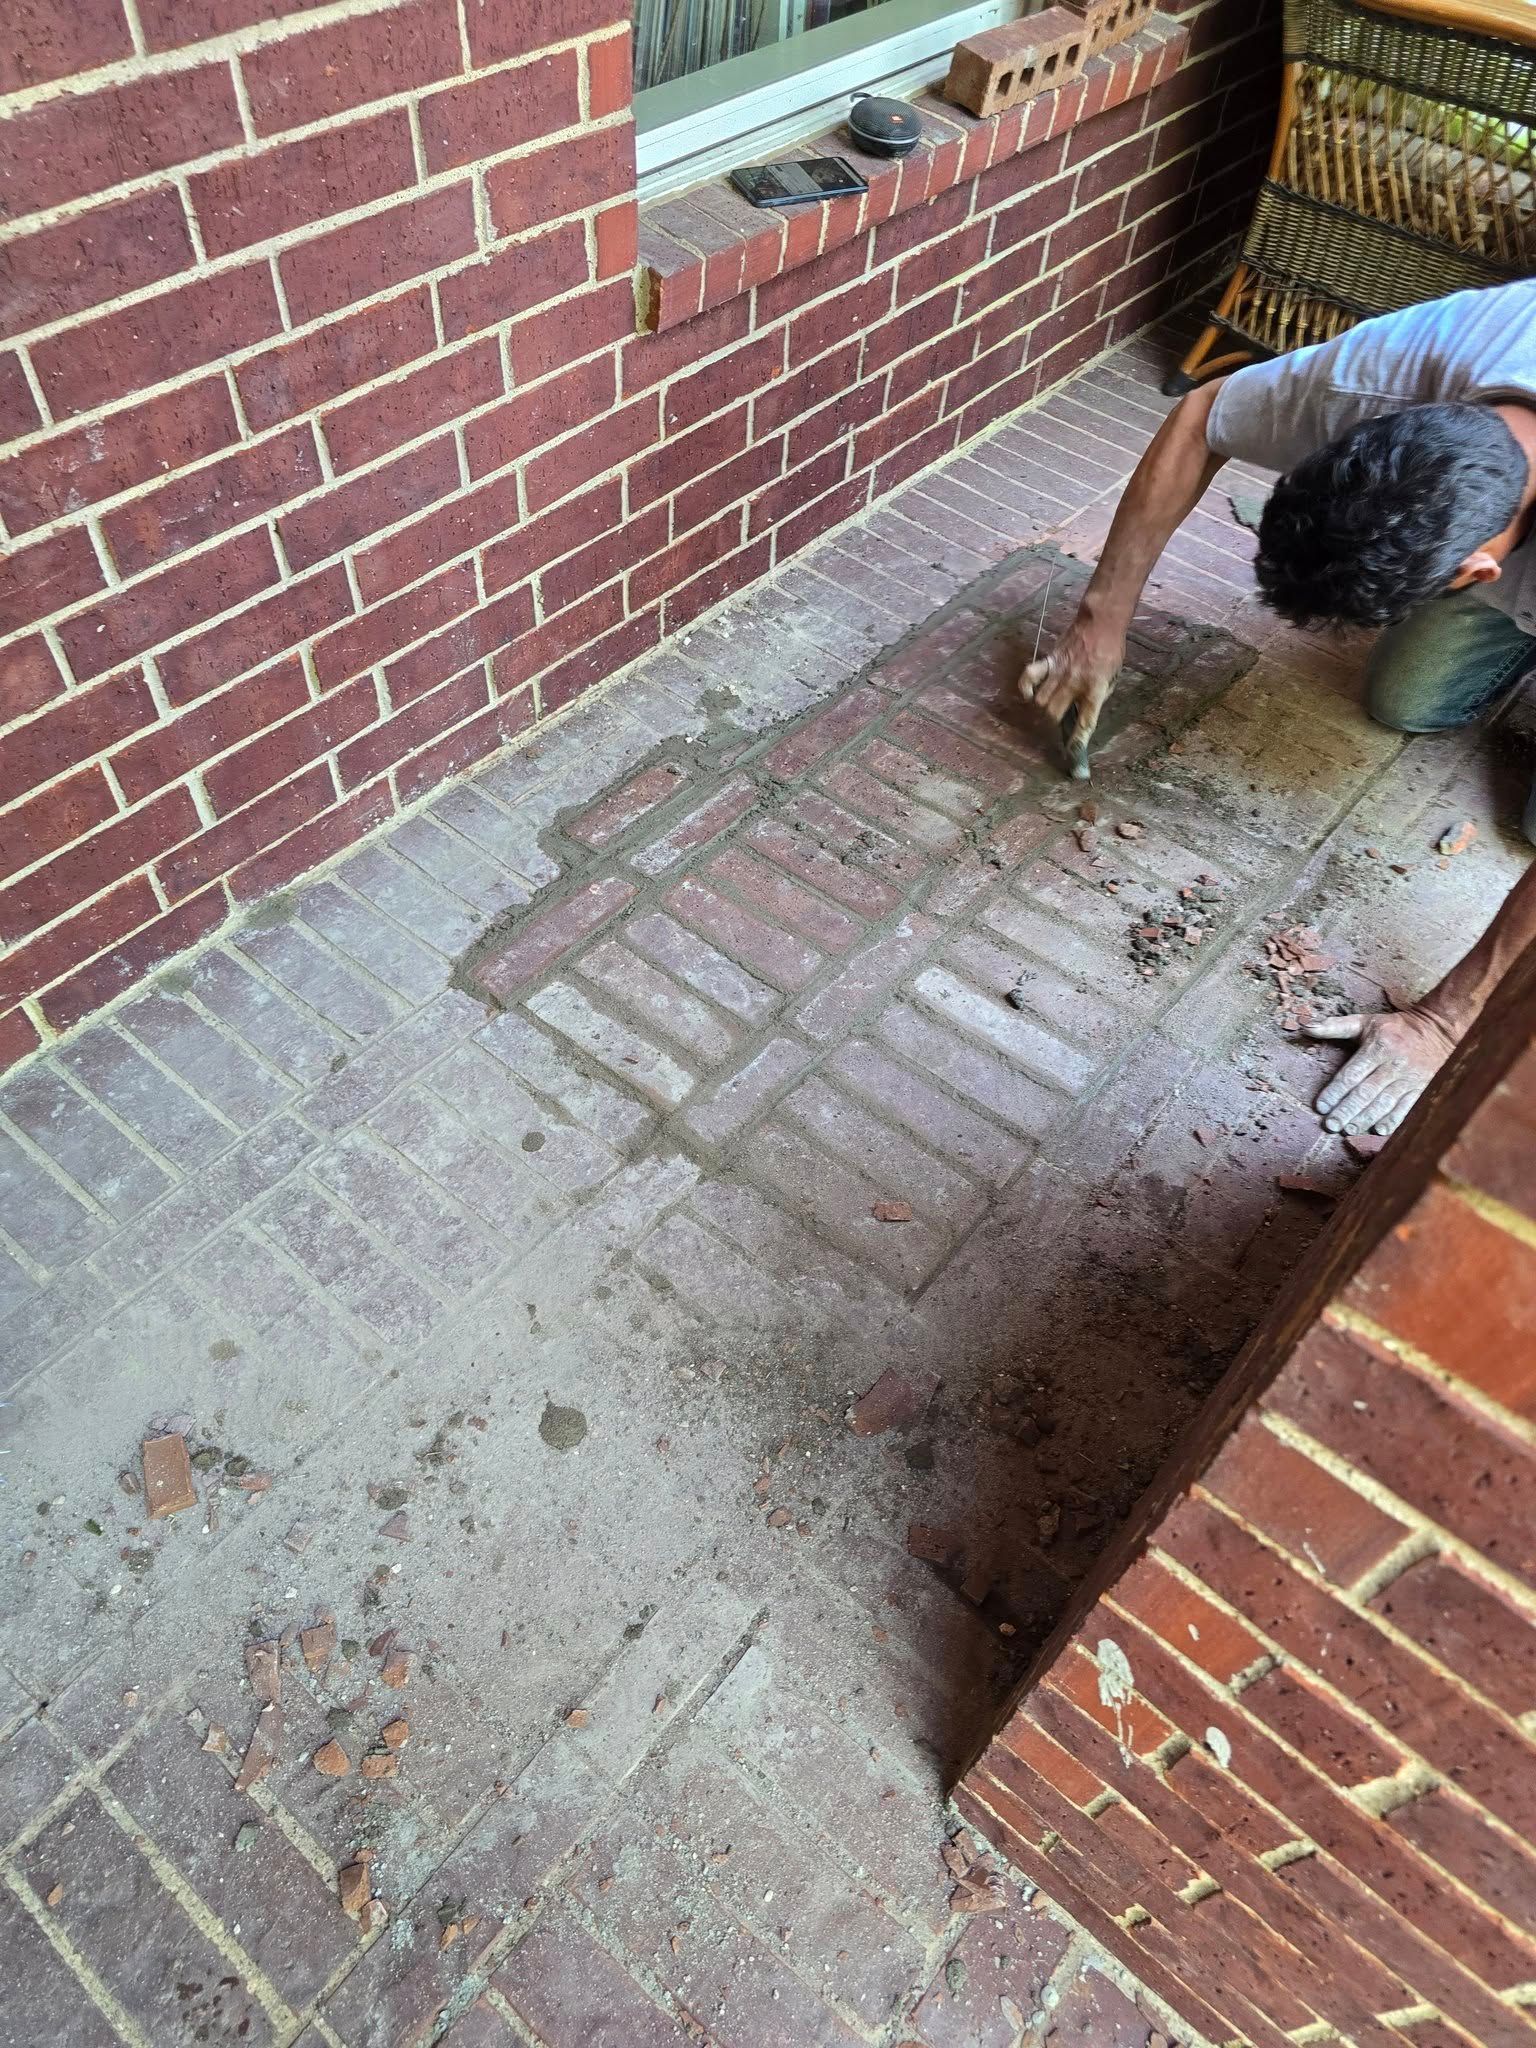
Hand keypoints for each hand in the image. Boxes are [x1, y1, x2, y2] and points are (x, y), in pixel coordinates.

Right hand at [1018, 618, 1124, 758]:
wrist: (1101, 622)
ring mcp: (1059, 671)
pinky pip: (1029, 677)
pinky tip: (1030, 693)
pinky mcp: (1049, 660)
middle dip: (1054, 721)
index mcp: (1095, 688)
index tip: (1074, 755)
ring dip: (1043, 707)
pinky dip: (1026, 688)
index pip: (1085, 722)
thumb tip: (1082, 712)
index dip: (1078, 741)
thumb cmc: (1111, 650)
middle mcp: (1075, 683)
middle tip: (1059, 718)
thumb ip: (1098, 696)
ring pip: (1040, 701)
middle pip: (1053, 714)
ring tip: (1050, 704)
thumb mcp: (1113, 677)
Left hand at [1308, 1007, 1459, 1135]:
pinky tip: (1378, 1131)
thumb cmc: (1396, 1028)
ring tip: (1348, 1130)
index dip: (1335, 1092)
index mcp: (1378, 1047)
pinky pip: (1407, 1108)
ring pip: (1384, 1103)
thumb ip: (1335, 1026)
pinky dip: (1392, 1120)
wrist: (1441, 1029)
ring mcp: (1411, 1079)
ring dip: (1365, 1119)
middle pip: (1366, 1092)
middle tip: (1330, 1125)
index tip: (1320, 1107)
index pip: (1352, 1074)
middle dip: (1346, 1110)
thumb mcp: (1366, 1022)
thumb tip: (1307, 1027)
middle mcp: (1394, 1065)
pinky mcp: (1425, 1088)